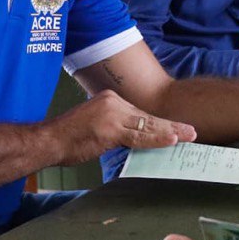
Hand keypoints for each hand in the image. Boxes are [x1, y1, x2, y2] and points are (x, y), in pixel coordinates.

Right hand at [45, 89, 195, 164]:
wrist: (47, 140)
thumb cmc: (68, 137)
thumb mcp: (96, 127)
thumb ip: (116, 129)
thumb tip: (135, 139)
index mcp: (110, 100)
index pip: (141, 114)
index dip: (159, 124)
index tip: (176, 129)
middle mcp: (113, 102)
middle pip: (148, 118)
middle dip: (171, 126)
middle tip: (191, 132)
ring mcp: (112, 115)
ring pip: (147, 126)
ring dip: (170, 133)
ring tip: (188, 136)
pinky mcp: (110, 129)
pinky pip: (138, 136)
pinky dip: (157, 139)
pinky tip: (171, 140)